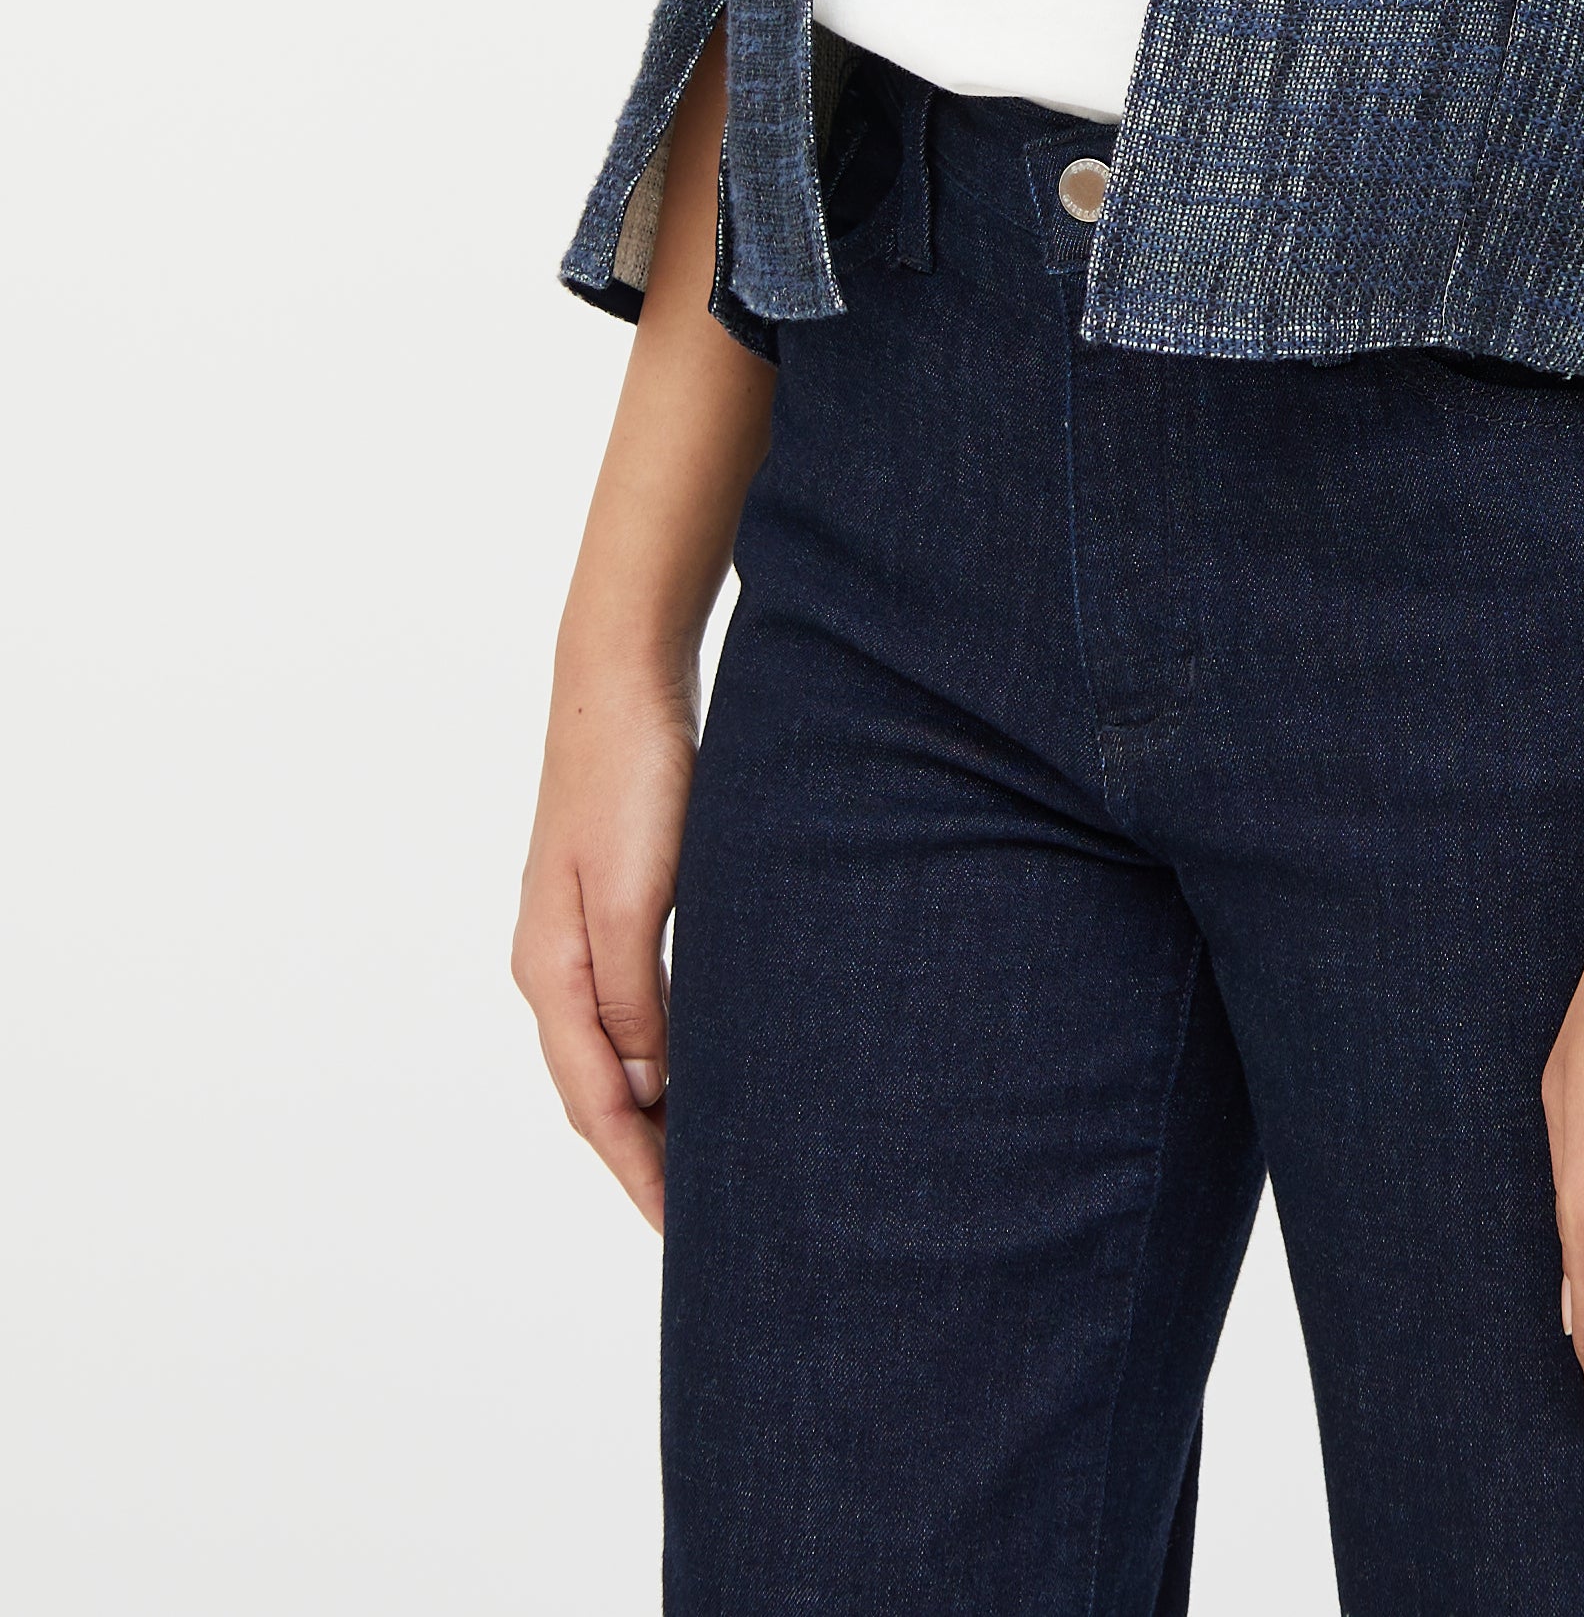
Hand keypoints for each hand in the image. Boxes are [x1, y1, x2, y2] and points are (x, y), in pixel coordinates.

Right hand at [511, 650, 698, 1232]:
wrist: (621, 677)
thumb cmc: (633, 777)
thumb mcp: (637, 892)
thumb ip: (636, 996)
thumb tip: (647, 1092)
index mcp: (551, 971)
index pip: (597, 1103)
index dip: (639, 1172)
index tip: (683, 1233)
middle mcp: (552, 965)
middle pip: (597, 1091)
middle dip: (641, 1159)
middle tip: (704, 1223)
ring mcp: (576, 934)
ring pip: (615, 1053)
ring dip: (654, 1111)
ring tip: (705, 1165)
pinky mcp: (609, 903)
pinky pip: (632, 1008)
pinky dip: (661, 1054)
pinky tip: (698, 1065)